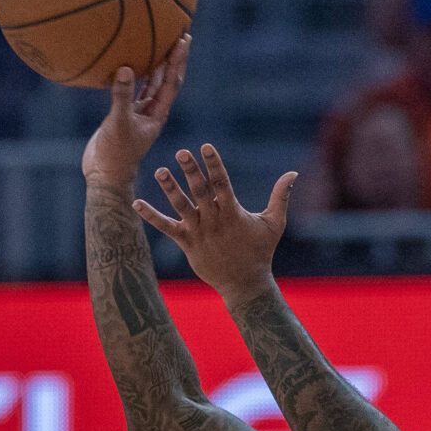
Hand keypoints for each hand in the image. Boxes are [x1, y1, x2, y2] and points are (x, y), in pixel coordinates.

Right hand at [80, 35, 190, 186]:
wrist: (105, 176)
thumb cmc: (115, 154)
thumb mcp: (119, 123)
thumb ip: (122, 96)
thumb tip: (127, 68)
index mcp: (158, 114)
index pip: (172, 81)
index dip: (178, 61)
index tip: (184, 40)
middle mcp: (152, 111)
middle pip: (166, 79)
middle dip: (173, 58)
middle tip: (179, 33)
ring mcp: (139, 113)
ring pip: (150, 84)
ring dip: (156, 64)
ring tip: (159, 41)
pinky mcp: (124, 115)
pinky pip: (132, 90)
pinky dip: (133, 76)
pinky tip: (129, 61)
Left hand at [139, 143, 294, 303]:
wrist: (245, 284)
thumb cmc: (261, 252)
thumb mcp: (274, 223)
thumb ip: (281, 196)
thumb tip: (293, 173)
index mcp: (233, 213)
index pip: (222, 183)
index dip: (213, 165)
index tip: (205, 146)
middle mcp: (214, 221)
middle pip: (201, 192)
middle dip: (191, 171)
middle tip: (180, 152)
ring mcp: (199, 233)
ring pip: (182, 207)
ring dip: (170, 189)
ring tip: (159, 171)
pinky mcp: (187, 244)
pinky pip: (166, 228)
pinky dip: (151, 216)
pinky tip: (136, 204)